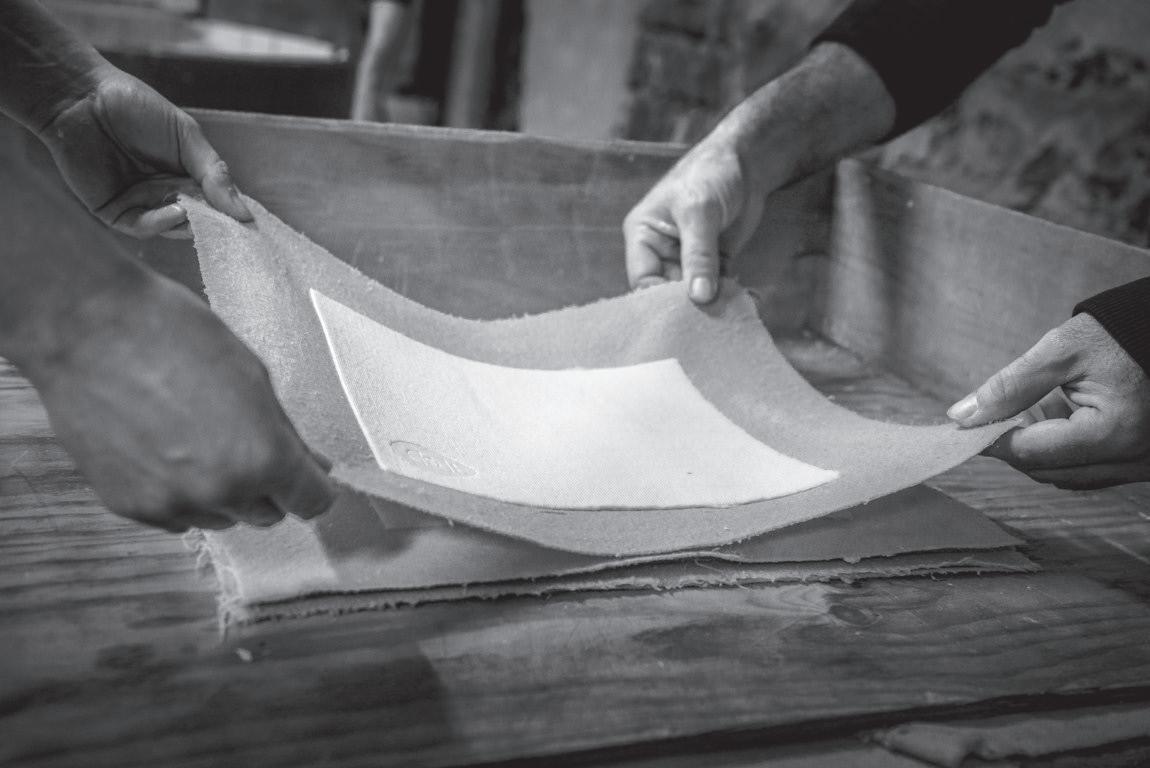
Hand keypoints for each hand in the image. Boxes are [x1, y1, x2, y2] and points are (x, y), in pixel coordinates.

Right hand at [27, 271, 334, 531]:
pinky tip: (164, 450)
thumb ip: (285, 431)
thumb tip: (312, 466)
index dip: (314, 487)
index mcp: (264, 456)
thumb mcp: (254, 375)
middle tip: (248, 444)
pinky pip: (175, 516)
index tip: (307, 475)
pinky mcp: (129, 505)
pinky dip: (179, 493)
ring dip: (223, 493)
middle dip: (269, 487)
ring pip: (221, 518)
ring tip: (197, 440)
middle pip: (268, 515)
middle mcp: (221, 491)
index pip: (312, 502)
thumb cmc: (176, 335)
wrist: (86, 328)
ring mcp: (172, 503)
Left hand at [36, 68, 251, 238]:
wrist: (81, 98)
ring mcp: (142, 204)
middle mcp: (167, 193)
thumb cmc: (136, 107)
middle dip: (213, 224)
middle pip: (198, 221)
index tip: (252, 227)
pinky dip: (161, 224)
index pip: (218, 203)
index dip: (234, 215)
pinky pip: (143, 227)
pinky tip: (174, 212)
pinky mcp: (115, 212)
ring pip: (172, 229)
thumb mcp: (187, 136)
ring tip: (195, 210)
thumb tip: (244, 213)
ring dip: (187, 224)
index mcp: (188, 175)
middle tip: (228, 226)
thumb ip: (215, 174)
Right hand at [623, 138, 767, 304]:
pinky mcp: (714, 262)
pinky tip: (743, 305)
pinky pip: (717, 287)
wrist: (749, 160)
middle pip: (667, 291)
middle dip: (687, 307)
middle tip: (707, 324)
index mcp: (644, 236)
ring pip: (694, 294)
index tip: (683, 315)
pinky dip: (729, 297)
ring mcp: (688, 258)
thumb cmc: (711, 174)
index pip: (642, 280)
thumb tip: (700, 297)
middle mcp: (662, 251)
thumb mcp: (700, 212)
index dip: (659, 300)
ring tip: (728, 318)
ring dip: (711, 305)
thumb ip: (699, 256)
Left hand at [948, 313, 1149, 488]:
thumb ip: (1010, 386)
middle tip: (1000, 413)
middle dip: (1017, 446)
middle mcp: (1133, 459)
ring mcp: (1143, 465)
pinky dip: (1069, 450)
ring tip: (1041, 404)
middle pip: (1049, 472)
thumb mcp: (1061, 351)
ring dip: (1043, 449)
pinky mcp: (1144, 462)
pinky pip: (1094, 469)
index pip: (1032, 453)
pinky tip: (1064, 413)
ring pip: (1070, 476)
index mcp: (1113, 432)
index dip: (993, 440)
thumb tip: (962, 416)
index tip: (968, 426)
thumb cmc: (1120, 334)